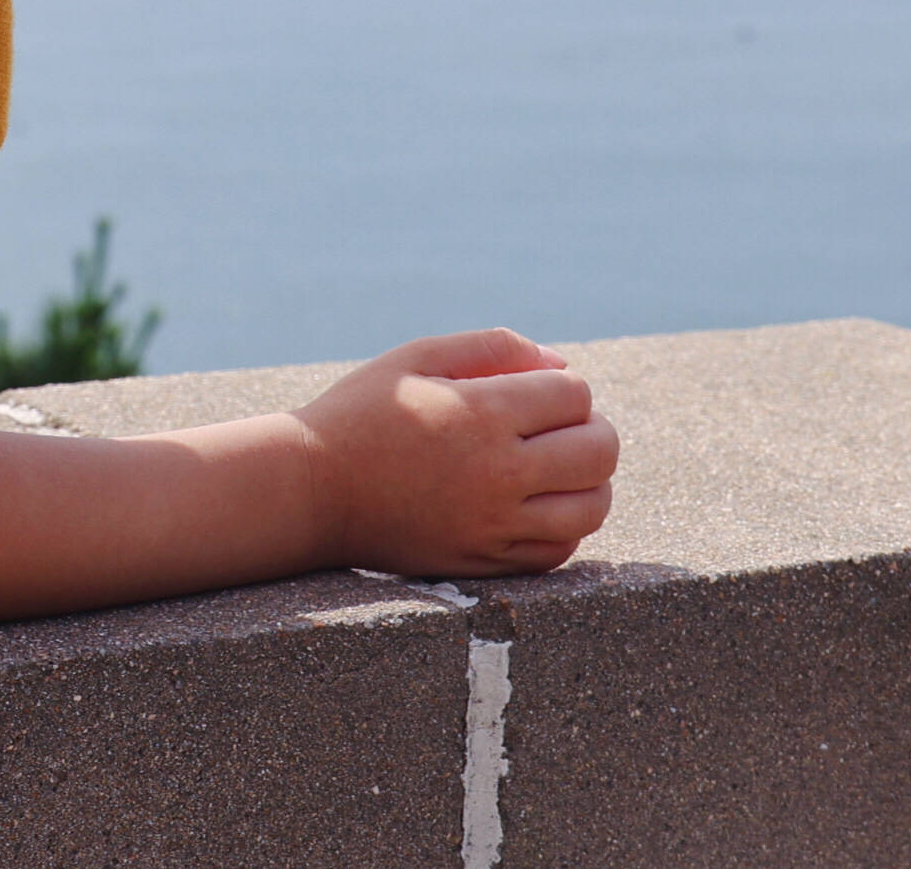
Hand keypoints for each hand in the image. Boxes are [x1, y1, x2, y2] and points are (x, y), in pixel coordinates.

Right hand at [290, 331, 617, 578]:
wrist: (311, 492)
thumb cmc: (363, 414)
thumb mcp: (418, 357)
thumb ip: (493, 348)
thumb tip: (561, 364)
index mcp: (481, 414)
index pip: (574, 394)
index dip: (564, 385)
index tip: (536, 389)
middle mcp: (497, 474)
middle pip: (599, 451)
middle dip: (591, 428)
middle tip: (560, 426)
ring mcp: (493, 525)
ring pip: (591, 507)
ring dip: (589, 480)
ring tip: (559, 466)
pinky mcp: (483, 562)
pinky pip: (559, 551)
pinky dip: (565, 525)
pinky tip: (539, 504)